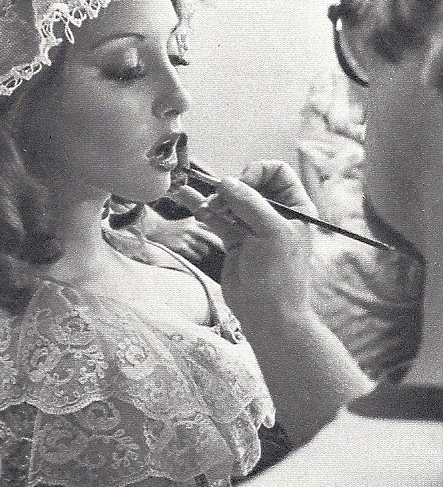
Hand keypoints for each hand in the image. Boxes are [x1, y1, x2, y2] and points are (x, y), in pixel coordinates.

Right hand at [143, 208, 223, 264]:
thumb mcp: (191, 222)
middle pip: (214, 239)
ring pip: (205, 250)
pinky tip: (191, 253)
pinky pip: (196, 256)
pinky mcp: (182, 247)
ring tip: (197, 249)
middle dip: (221, 245)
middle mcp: (193, 228)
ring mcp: (187, 237)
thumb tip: (227, 229)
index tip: (235, 236)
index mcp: (197, 220)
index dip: (226, 232)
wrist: (157, 230)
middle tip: (227, 250)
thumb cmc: (178, 228)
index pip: (216, 226)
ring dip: (203, 252)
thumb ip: (205, 225)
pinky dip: (196, 256)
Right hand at [197, 161, 316, 327]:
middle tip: (221, 199)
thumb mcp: (271, 231)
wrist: (267, 313)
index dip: (258, 172)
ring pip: (232, 201)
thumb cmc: (279, 274)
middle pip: (251, 184)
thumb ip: (249, 202)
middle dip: (233, 188)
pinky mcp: (235, 240)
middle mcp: (275, 214)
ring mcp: (254, 226)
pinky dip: (205, 210)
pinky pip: (218, 217)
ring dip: (217, 200)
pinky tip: (191, 203)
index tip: (242, 184)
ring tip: (208, 209)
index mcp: (296, 207)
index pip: (277, 172)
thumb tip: (226, 182)